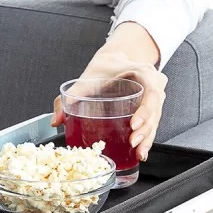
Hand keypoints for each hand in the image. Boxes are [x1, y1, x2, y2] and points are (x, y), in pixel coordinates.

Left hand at [50, 51, 167, 162]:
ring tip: (138, 153)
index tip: (133, 125)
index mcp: (143, 72)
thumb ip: (70, 96)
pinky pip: (153, 122)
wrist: (114, 59)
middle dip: (146, 130)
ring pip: (156, 119)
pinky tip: (141, 152)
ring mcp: (157, 95)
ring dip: (148, 138)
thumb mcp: (87, 78)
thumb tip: (56, 120)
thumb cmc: (103, 68)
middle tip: (132, 143)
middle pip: (155, 109)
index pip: (151, 92)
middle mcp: (155, 82)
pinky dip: (147, 137)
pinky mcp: (153, 106)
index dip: (145, 110)